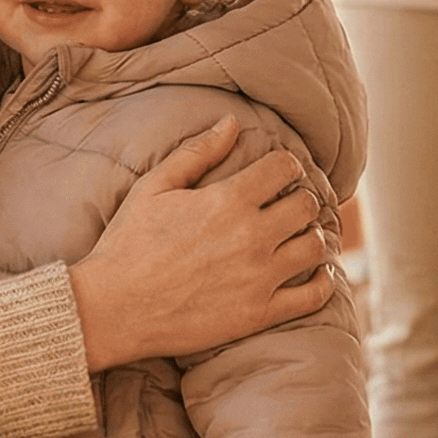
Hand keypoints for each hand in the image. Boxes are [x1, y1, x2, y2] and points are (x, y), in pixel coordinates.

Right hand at [69, 117, 331, 369]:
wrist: (114, 308)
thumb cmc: (128, 244)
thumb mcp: (154, 187)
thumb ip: (197, 153)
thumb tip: (230, 123)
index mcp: (228, 200)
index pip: (284, 168)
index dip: (286, 165)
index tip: (280, 173)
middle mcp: (251, 236)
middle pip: (306, 205)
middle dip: (302, 199)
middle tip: (291, 204)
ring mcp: (259, 277)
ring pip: (315, 247)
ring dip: (313, 236)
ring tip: (301, 236)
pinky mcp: (259, 314)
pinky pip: (313, 296)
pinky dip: (323, 282)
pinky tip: (317, 273)